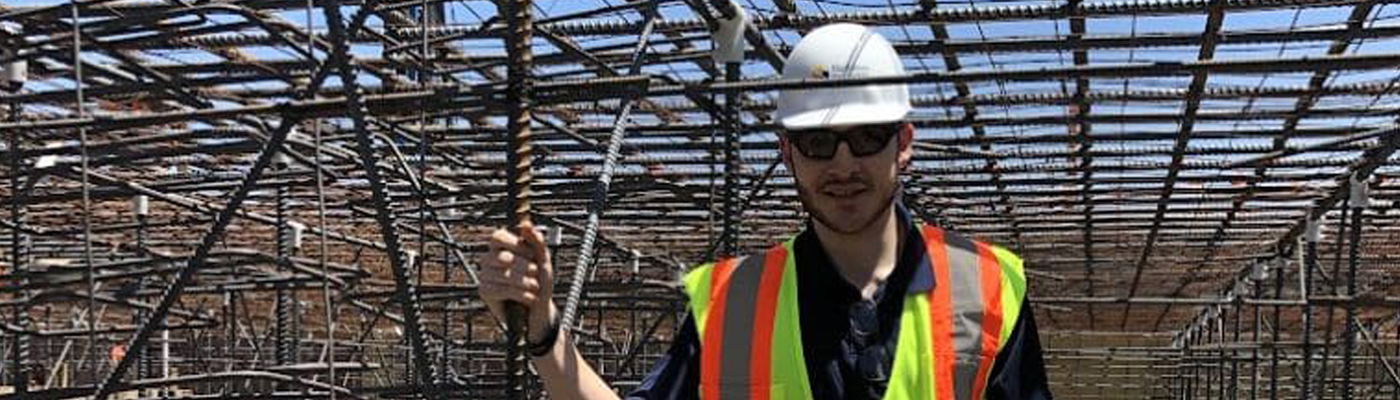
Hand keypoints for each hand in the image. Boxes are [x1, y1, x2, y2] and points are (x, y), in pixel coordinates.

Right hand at [480, 222, 556, 340]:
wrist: (539, 308)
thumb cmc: (539, 280)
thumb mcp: (543, 259)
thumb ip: (536, 241)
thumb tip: (526, 225)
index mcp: (501, 247)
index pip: (498, 237)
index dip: (515, 244)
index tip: (531, 254)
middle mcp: (489, 259)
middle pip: (502, 257)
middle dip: (524, 267)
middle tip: (535, 273)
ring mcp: (485, 275)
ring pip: (503, 275)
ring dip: (525, 282)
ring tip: (534, 287)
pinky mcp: (484, 291)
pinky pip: (501, 290)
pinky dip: (520, 294)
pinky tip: (529, 297)